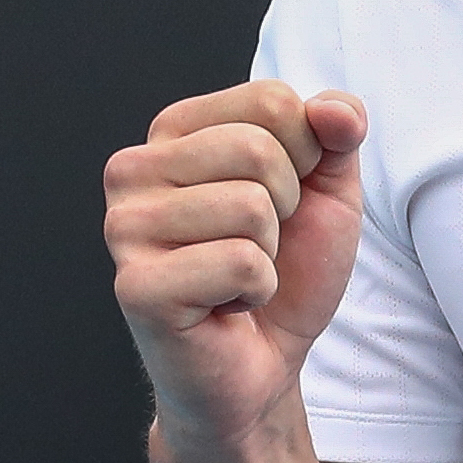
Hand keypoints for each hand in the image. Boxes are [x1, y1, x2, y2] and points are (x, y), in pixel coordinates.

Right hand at [104, 80, 368, 462]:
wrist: (264, 362)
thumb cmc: (287, 268)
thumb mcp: (328, 187)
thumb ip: (336, 132)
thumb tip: (334, 109)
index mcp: (174, 130)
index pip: (270, 100)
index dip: (305, 155)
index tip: (281, 199)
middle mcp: (134, 168)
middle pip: (258, 149)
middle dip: (287, 207)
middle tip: (259, 245)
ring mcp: (125, 228)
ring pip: (251, 207)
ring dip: (269, 253)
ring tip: (238, 274)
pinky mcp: (136, 286)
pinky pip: (241, 263)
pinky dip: (257, 290)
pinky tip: (226, 305)